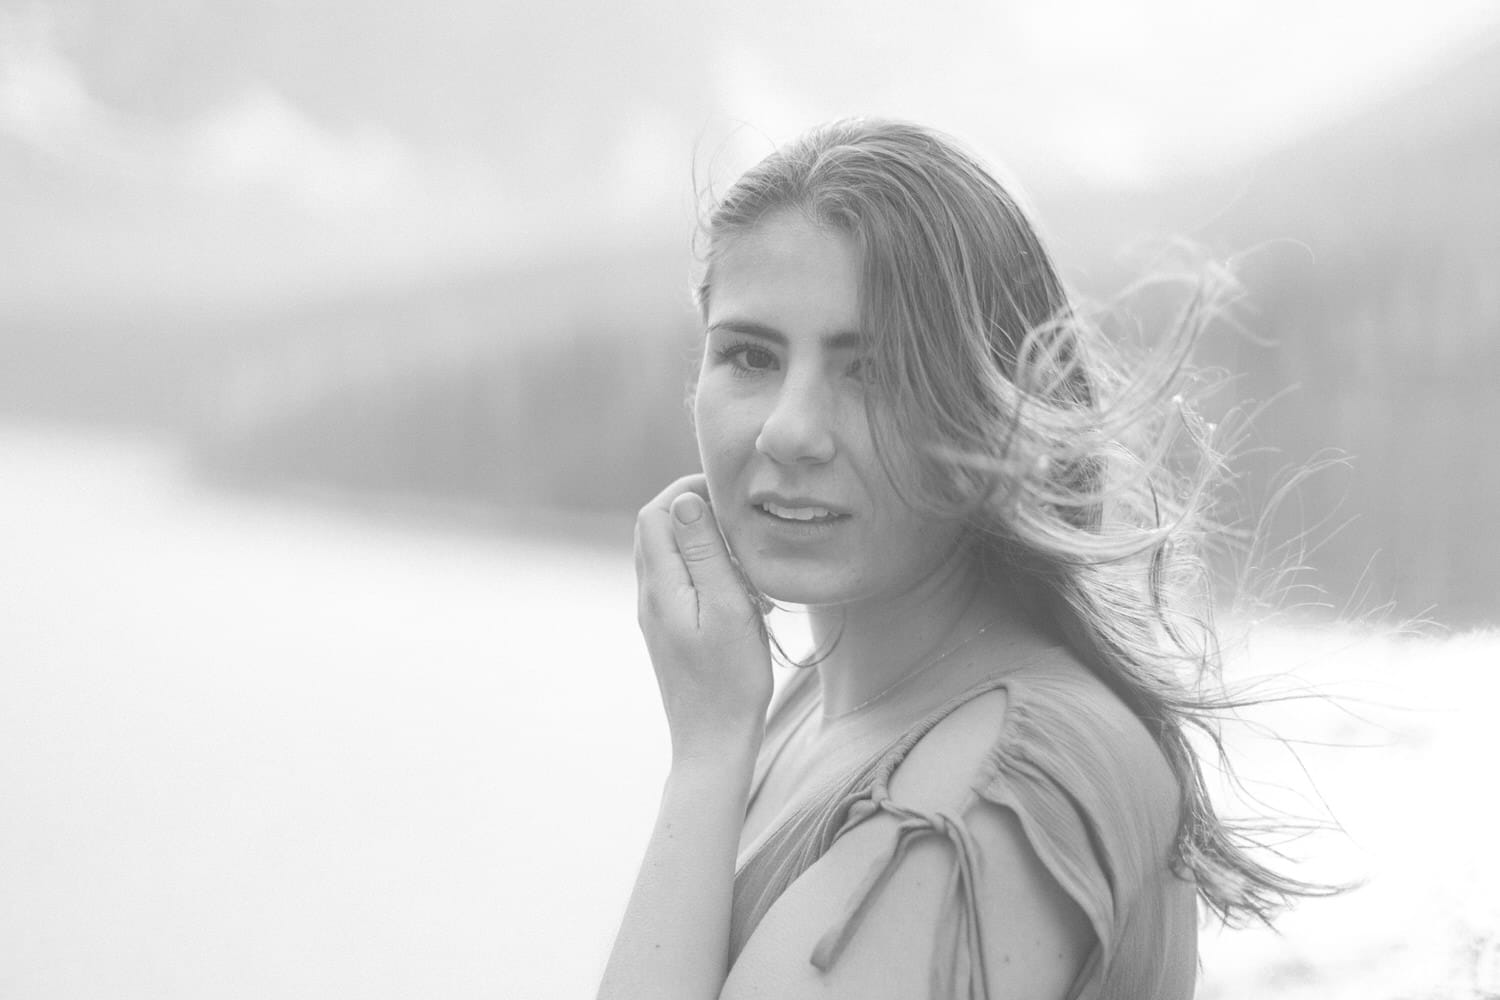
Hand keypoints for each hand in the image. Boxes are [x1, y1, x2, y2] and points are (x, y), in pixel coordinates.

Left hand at [635, 474, 771, 762]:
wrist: (713, 743)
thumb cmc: (730, 680)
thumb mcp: (727, 608)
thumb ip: (704, 552)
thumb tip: (685, 501)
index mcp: (660, 586)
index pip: (656, 513)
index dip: (687, 491)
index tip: (731, 497)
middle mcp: (649, 597)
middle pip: (657, 530)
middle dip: (696, 513)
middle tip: (741, 523)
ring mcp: (657, 616)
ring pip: (669, 556)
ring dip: (703, 544)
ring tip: (744, 560)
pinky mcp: (669, 632)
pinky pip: (679, 582)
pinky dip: (706, 572)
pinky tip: (739, 594)